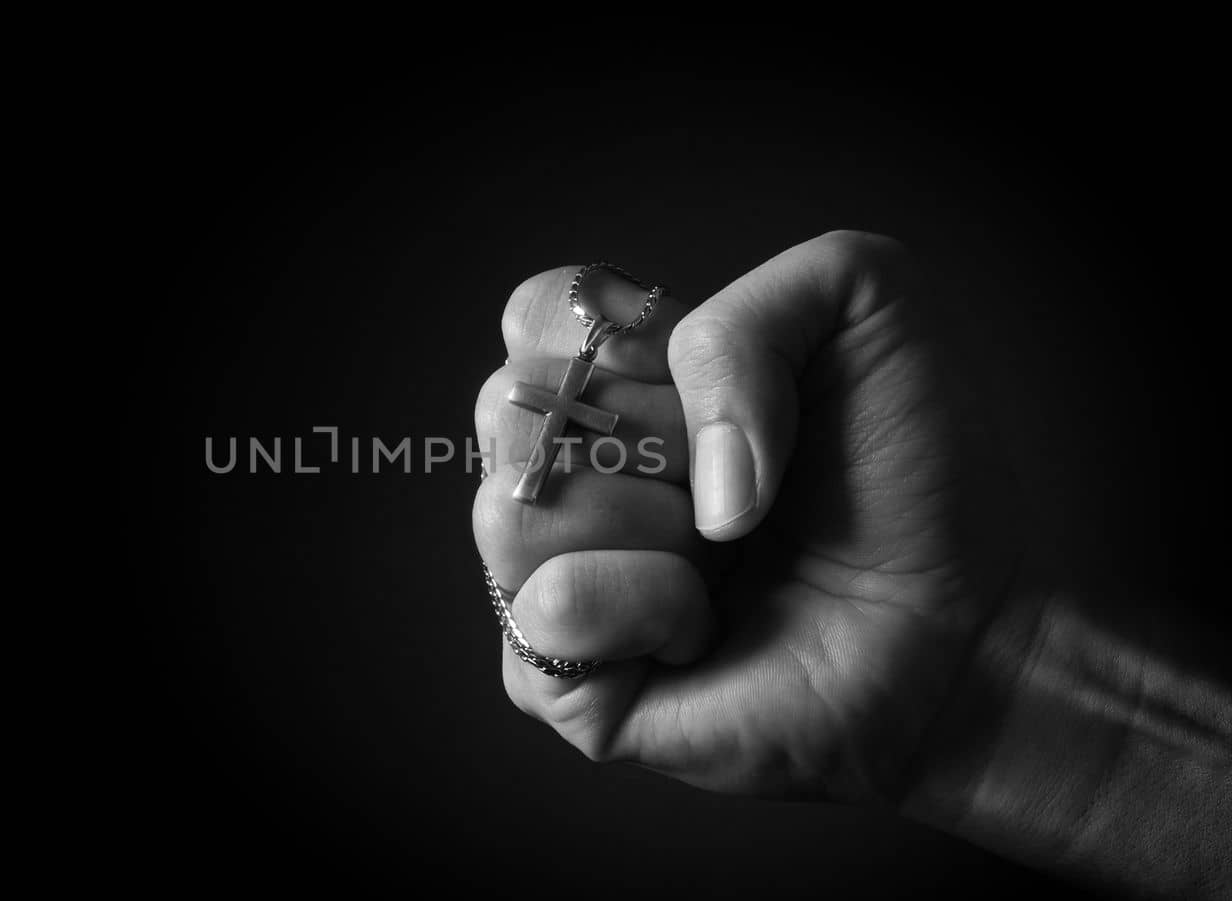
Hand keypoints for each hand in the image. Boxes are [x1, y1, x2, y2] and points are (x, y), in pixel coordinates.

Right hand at [473, 231, 1022, 803]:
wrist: (964, 620)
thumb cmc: (913, 474)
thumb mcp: (859, 308)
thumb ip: (740, 320)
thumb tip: (685, 474)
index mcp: (619, 378)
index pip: (537, 316)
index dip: (626, 338)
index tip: (711, 381)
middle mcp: (570, 473)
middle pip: (507, 406)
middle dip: (650, 433)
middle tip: (740, 483)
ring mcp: (555, 574)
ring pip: (509, 511)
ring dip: (652, 526)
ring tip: (724, 558)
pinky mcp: (564, 682)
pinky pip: (552, 610)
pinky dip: (652, 607)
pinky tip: (704, 628)